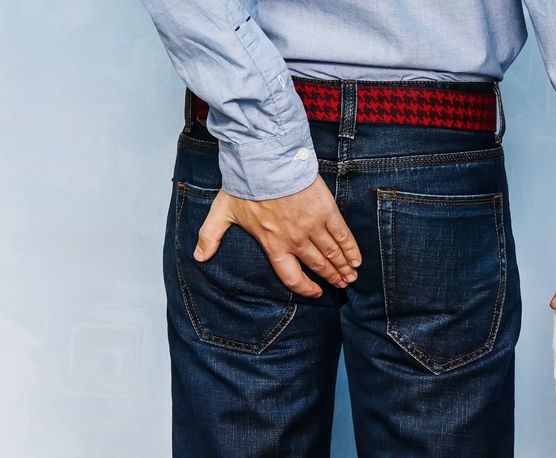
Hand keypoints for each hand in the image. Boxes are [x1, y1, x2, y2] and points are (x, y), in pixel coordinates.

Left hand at [192, 175, 361, 297]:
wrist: (267, 162)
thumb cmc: (245, 186)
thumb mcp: (222, 212)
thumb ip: (210, 236)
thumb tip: (198, 256)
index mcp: (273, 244)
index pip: (291, 276)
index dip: (306, 287)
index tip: (316, 292)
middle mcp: (295, 240)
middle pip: (317, 265)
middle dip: (331, 276)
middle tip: (342, 284)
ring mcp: (313, 225)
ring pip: (332, 252)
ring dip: (343, 266)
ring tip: (352, 276)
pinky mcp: (326, 210)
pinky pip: (342, 234)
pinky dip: (351, 248)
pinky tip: (357, 259)